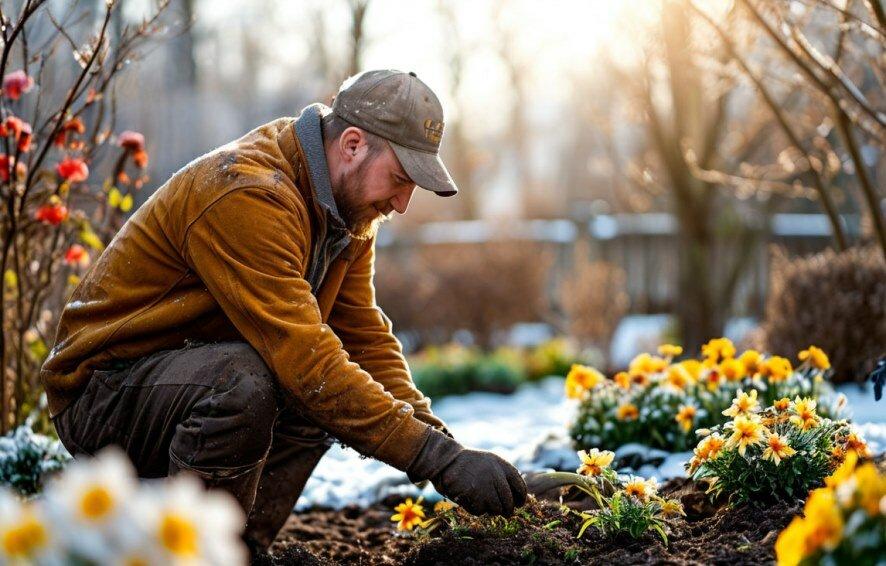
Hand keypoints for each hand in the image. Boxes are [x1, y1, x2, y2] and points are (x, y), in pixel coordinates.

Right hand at [407, 430, 526, 515]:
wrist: (445, 459)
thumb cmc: (468, 463)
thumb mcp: (489, 461)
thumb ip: (503, 476)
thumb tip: (516, 499)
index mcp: (502, 465)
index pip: (520, 486)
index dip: (521, 498)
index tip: (519, 504)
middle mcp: (496, 475)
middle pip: (509, 502)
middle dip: (507, 510)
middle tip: (505, 513)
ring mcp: (485, 486)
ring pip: (496, 509)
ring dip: (491, 510)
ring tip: (482, 501)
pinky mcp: (474, 495)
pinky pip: (480, 511)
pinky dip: (475, 508)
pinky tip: (468, 499)